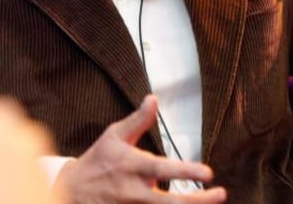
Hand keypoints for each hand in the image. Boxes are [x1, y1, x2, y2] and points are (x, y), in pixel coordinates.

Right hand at [55, 95, 226, 203]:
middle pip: (171, 203)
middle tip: (220, 194)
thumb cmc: (97, 161)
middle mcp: (134, 191)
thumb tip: (153, 99)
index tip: (208, 173)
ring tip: (210, 201)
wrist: (72, 192)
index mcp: (131, 166)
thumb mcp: (114, 136)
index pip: (162, 169)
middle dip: (199, 201)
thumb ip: (138, 121)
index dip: (186, 171)